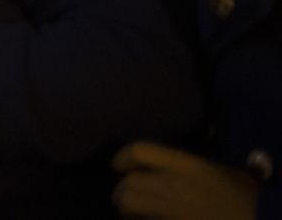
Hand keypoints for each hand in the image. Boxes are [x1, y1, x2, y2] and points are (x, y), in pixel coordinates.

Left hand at [113, 142, 258, 218]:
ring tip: (131, 211)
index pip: (140, 151)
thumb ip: (188, 164)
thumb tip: (163, 164)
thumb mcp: (216, 169)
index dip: (123, 156)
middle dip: (122, 188)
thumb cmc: (244, 195)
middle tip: (124, 193)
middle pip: (129, 182)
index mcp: (185, 164)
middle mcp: (172, 185)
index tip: (118, 164)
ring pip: (130, 204)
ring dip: (126, 207)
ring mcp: (170, 210)